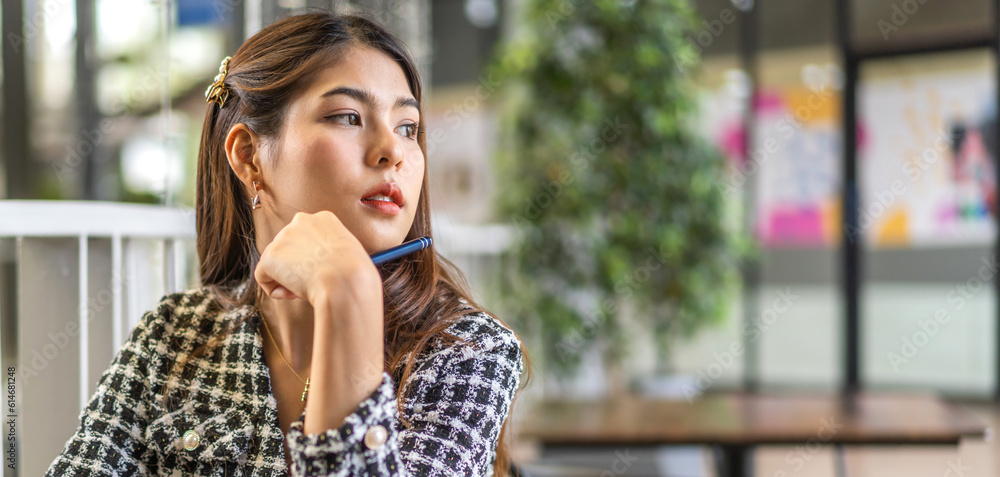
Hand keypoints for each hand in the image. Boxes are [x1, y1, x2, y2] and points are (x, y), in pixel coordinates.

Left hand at [254, 211, 380, 304]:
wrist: (346, 282)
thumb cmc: (356, 274)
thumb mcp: (349, 253)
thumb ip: (330, 252)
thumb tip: (319, 266)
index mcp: (323, 219)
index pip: (307, 238)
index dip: (313, 258)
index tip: (324, 272)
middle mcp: (300, 221)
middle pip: (289, 249)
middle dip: (298, 268)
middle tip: (314, 282)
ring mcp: (283, 238)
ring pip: (276, 263)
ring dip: (288, 280)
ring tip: (307, 289)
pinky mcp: (270, 256)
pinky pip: (263, 277)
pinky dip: (275, 290)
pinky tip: (293, 294)